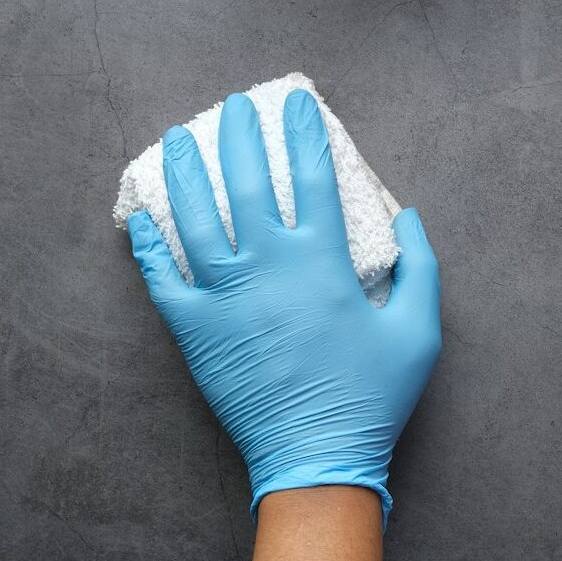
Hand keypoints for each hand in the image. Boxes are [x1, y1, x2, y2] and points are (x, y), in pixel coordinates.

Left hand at [127, 89, 441, 524]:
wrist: (317, 459)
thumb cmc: (372, 395)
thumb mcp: (419, 331)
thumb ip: (421, 267)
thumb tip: (408, 215)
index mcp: (322, 261)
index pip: (314, 177)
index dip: (305, 132)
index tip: (296, 101)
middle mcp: (269, 266)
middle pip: (248, 183)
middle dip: (239, 135)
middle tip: (233, 105)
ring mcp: (226, 297)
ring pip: (196, 219)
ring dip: (185, 173)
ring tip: (175, 138)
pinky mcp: (196, 330)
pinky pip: (163, 280)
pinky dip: (148, 247)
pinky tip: (140, 217)